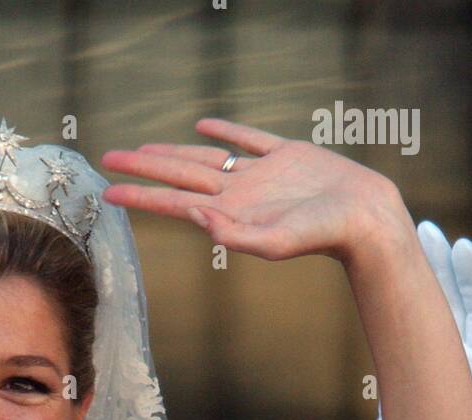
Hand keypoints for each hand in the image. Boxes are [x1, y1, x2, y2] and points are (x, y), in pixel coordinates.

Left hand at [100, 117, 407, 264]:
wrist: (364, 218)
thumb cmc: (322, 236)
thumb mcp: (276, 242)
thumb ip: (235, 235)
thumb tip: (198, 219)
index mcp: (231, 212)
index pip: (174, 202)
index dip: (140, 196)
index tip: (108, 193)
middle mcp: (238, 193)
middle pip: (180, 175)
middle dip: (144, 168)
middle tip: (109, 158)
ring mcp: (260, 174)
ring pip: (206, 157)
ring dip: (175, 153)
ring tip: (146, 150)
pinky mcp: (286, 155)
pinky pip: (248, 139)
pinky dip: (226, 131)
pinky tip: (205, 125)